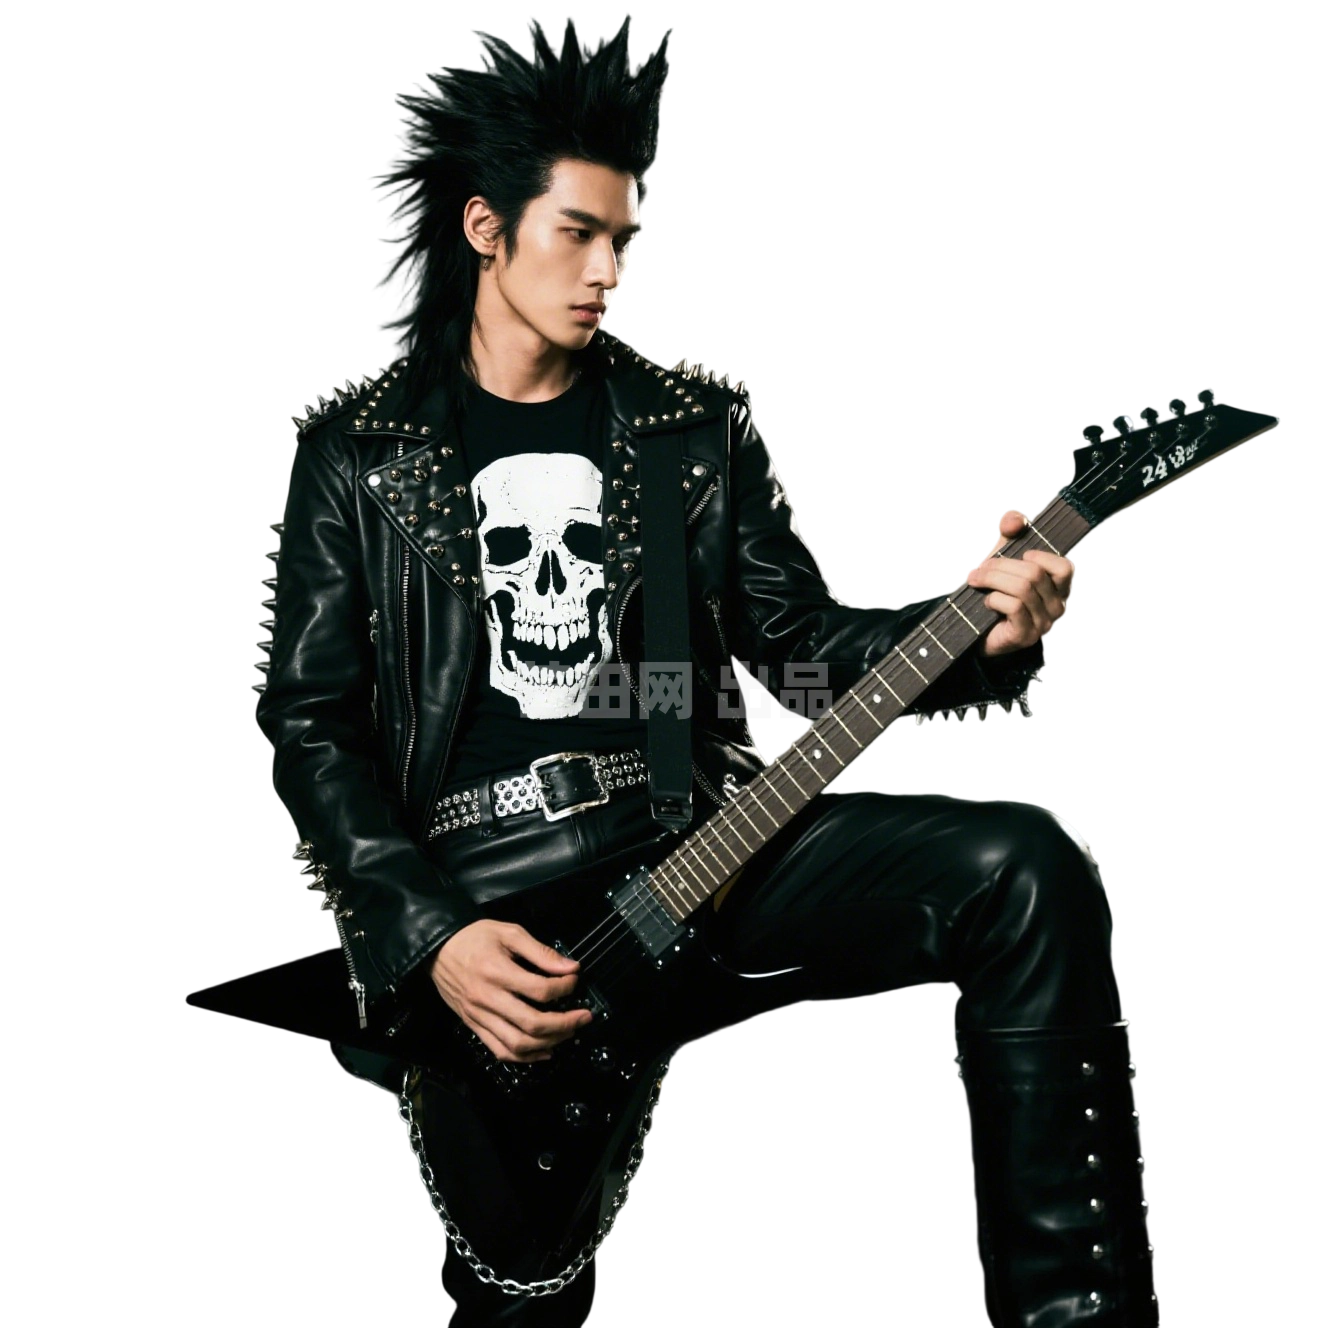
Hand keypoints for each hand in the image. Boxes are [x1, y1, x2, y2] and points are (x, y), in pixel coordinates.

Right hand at [431, 918, 592, 1062]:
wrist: (437, 948)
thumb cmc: (474, 937)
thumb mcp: (509, 932)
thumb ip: (541, 951)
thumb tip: (571, 967)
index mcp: (497, 971)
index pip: (540, 990)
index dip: (564, 987)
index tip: (574, 980)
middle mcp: (488, 999)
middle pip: (532, 1024)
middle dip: (565, 1024)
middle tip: (584, 1017)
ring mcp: (479, 1017)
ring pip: (518, 1044)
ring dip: (549, 1043)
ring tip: (569, 1033)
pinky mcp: (473, 1026)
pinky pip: (500, 1051)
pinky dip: (525, 1057)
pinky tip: (544, 1051)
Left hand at [968, 509, 1074, 656]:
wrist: (978, 632)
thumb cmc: (997, 590)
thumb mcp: (1004, 555)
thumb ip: (1010, 530)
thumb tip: (1015, 520)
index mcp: (1060, 587)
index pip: (1065, 566)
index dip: (1040, 556)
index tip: (1018, 555)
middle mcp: (1059, 606)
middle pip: (1034, 574)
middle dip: (1000, 566)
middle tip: (978, 568)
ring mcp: (1045, 624)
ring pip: (1023, 589)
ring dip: (992, 580)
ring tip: (974, 580)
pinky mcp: (1027, 636)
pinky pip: (1014, 607)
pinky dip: (995, 599)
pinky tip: (986, 601)